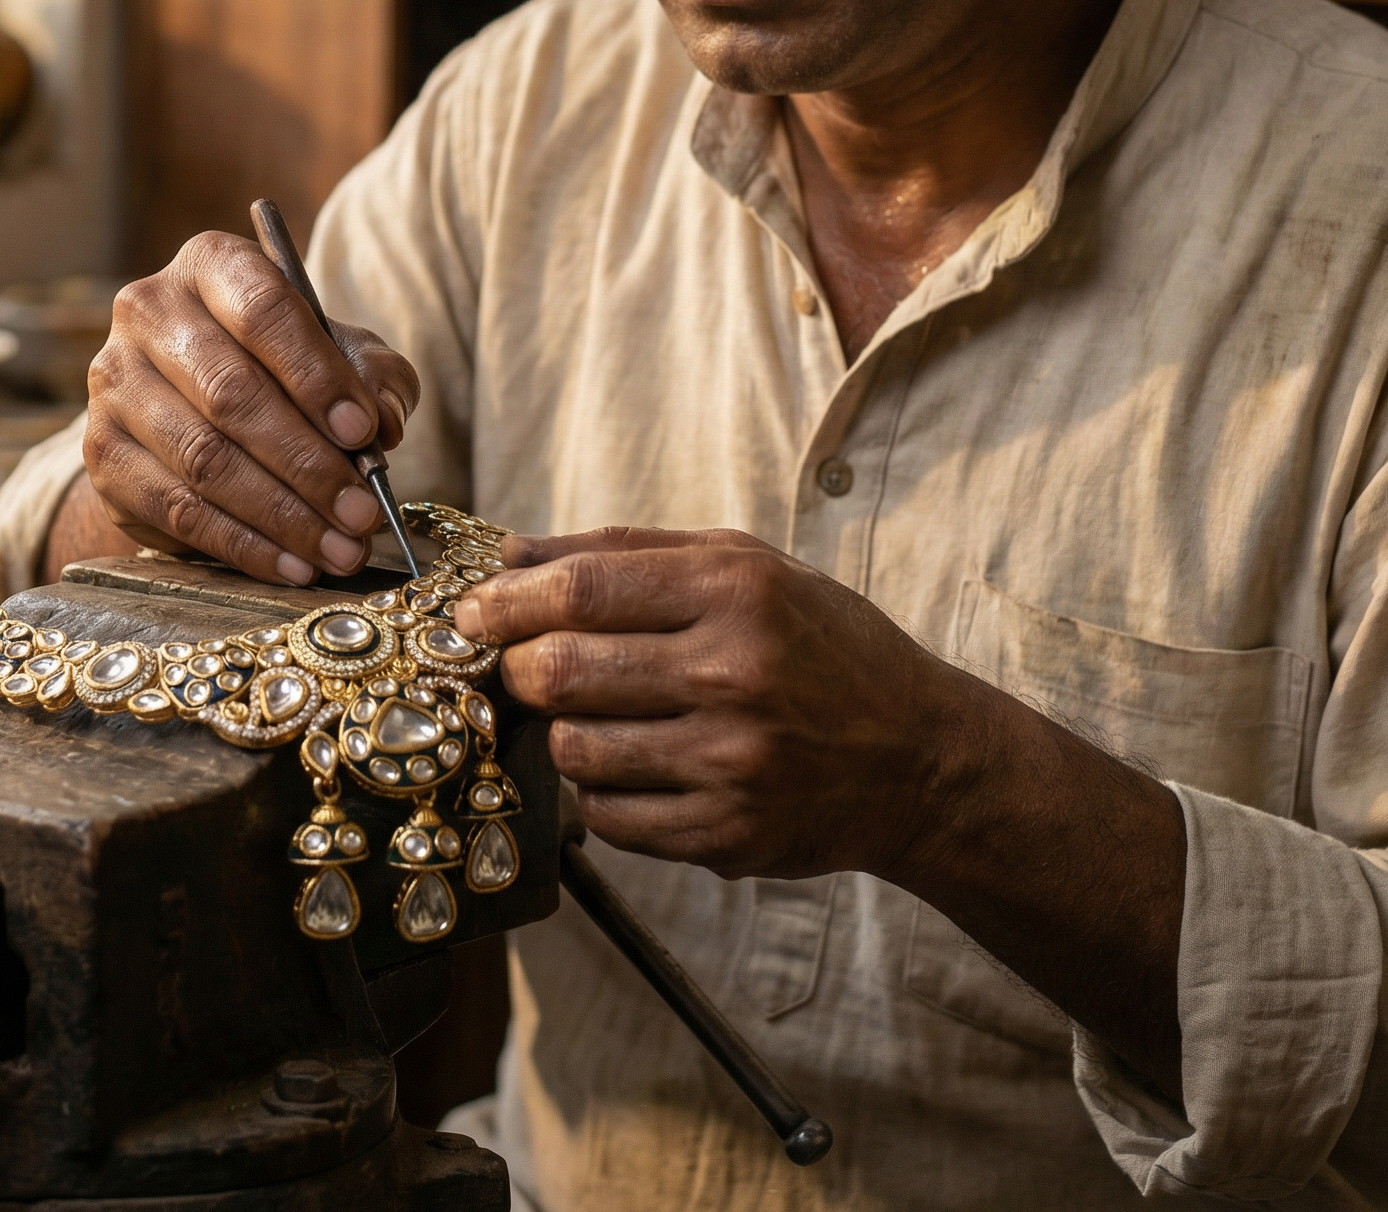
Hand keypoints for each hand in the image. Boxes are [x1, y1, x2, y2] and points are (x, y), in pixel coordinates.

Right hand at [82, 233, 419, 584]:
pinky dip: (243, 544)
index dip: (316, 375)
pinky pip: (177, 508)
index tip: (364, 433)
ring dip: (283, 514)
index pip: (263, 310)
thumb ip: (374, 375)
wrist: (194, 407)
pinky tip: (293, 565)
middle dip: (308, 463)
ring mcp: (115, 384)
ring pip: (204, 459)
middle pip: (231, 394)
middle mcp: (148, 311)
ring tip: (340, 547)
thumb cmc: (284, 368)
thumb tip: (384, 421)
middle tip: (363, 511)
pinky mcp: (102, 453)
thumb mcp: (341, 354)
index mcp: (211, 265)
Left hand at [452, 524, 1188, 1097]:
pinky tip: (637, 764)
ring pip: (576, 750)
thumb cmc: (821, 646)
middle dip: (520, 669)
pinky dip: (602, 791)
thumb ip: (627, 552)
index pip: (582, 589)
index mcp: (736, 592)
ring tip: (594, 714)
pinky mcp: (727, 835)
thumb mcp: (745, 566)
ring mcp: (731, 764)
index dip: (505, 600)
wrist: (917, 757)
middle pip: (562, 673)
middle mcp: (734, 675)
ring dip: (562, 731)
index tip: (470, 611)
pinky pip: (610, 818)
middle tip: (521, 666)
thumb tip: (512, 553)